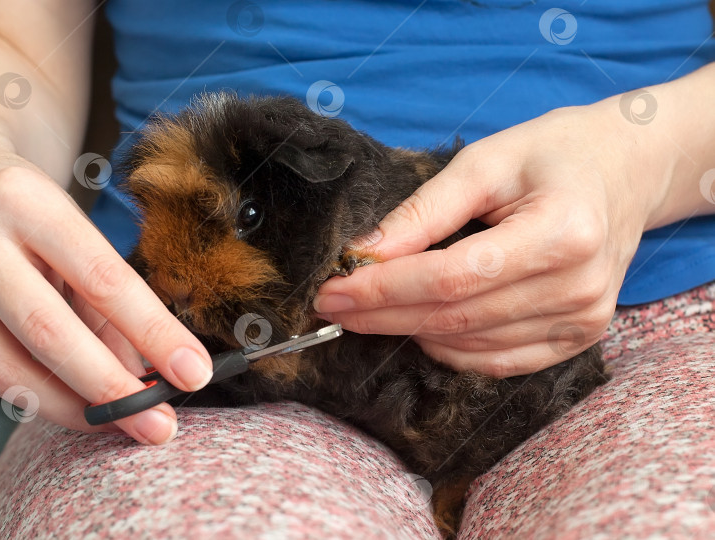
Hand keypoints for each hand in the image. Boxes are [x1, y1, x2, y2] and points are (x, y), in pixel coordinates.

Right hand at [0, 130, 212, 443]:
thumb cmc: (24, 208)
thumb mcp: (71, 228)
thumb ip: (107, 298)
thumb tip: (146, 371)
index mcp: (26, 202)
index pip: (103, 278)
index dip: (153, 332)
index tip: (193, 371)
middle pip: (51, 333)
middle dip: (113, 388)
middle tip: (159, 422)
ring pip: (11, 369)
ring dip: (75, 409)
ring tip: (120, 423)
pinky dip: (39, 399)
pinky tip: (75, 407)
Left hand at [315, 100, 667, 376]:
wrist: (626, 171)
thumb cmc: (554, 155)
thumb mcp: (485, 162)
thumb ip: (424, 212)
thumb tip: (363, 254)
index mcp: (562, 232)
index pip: (452, 277)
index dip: (385, 288)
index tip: (332, 289)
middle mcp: (579, 286)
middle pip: (456, 317)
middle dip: (383, 314)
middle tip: (332, 305)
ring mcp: (584, 320)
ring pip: (471, 345)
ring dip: (409, 332)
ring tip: (367, 311)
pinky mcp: (579, 338)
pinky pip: (498, 361)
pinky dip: (449, 350)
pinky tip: (418, 327)